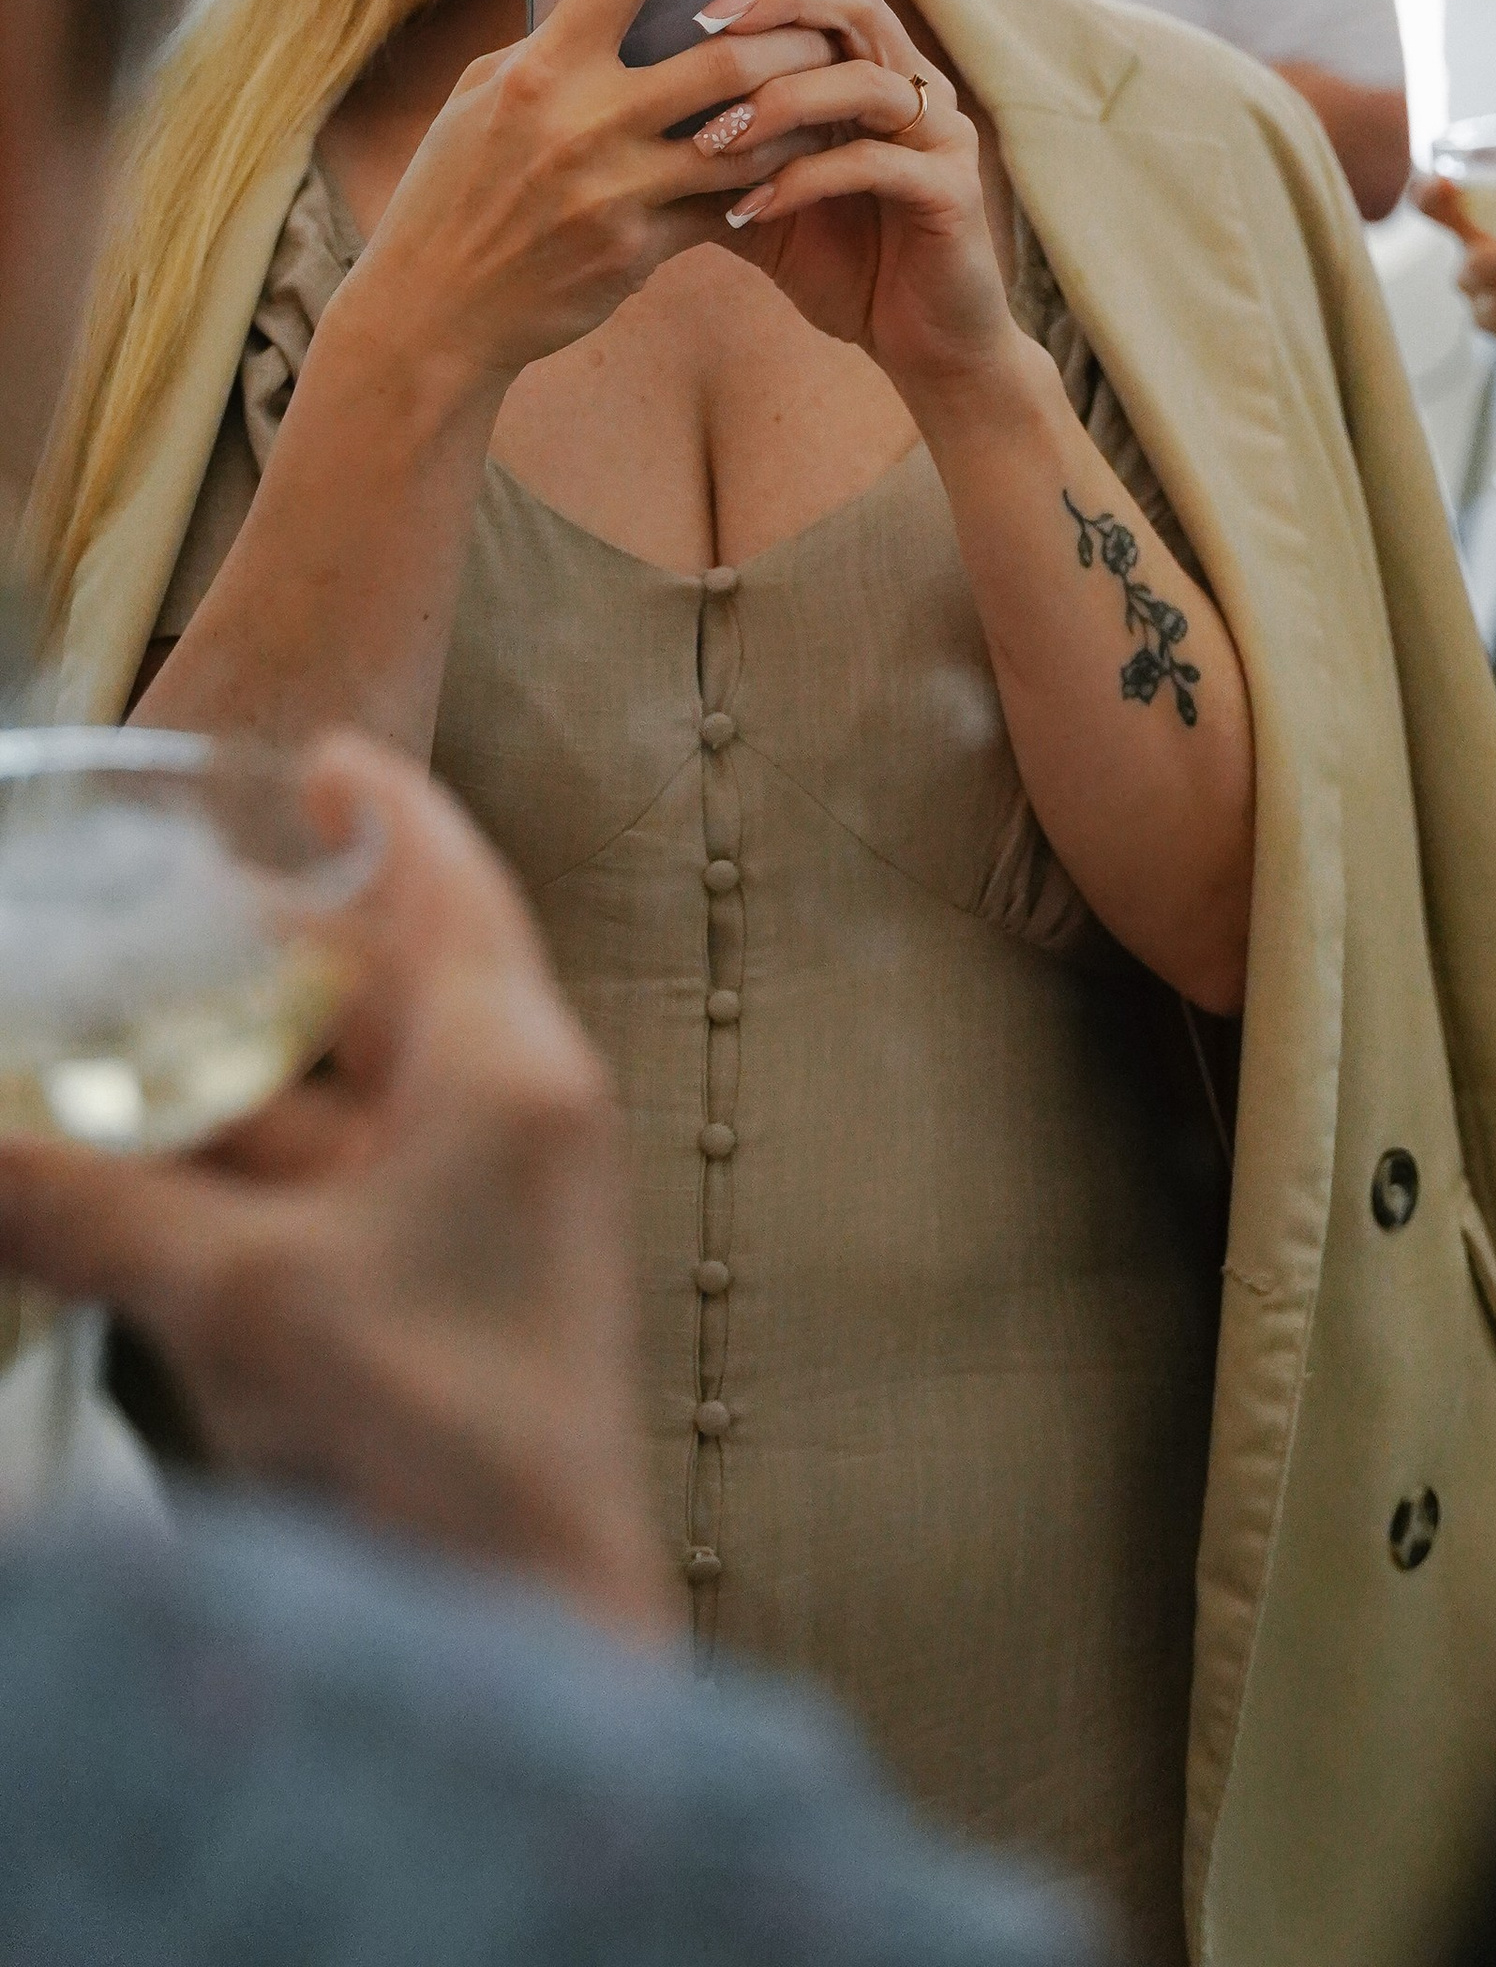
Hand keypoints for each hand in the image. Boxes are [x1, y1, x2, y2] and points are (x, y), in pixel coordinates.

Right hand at [0, 740, 669, 1640]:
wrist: (525, 1626)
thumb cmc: (429, 1432)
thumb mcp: (230, 1299)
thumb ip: (82, 1205)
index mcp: (509, 1066)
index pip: (447, 878)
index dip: (377, 807)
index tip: (307, 758)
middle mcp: (518, 1113)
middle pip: (396, 980)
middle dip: (279, 950)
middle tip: (168, 910)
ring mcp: (493, 1209)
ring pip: (355, 1096)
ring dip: (245, 1075)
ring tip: (123, 1039)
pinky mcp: (450, 1296)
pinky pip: (342, 1191)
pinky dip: (250, 1174)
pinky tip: (148, 1181)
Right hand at [352, 0, 836, 394]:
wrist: (433, 313)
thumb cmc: (455, 191)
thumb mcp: (484, 100)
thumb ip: (552, 51)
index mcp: (539, 69)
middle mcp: (580, 123)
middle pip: (725, 55)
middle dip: (793, 32)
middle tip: (828, 11)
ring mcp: (615, 191)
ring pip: (750, 135)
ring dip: (801, 105)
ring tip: (832, 82)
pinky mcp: (641, 250)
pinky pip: (732, 203)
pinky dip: (769, 177)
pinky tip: (797, 159)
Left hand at [687, 0, 1019, 402]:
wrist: (921, 341)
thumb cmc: (834, 255)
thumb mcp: (755, 187)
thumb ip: (706, 138)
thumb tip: (610, 102)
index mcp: (861, 67)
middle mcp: (906, 80)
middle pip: (848, 4)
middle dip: (773, 2)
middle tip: (699, 21)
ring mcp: (934, 130)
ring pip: (861, 77)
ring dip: (776, 103)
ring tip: (708, 138)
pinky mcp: (947, 189)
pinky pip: (873, 163)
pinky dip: (802, 181)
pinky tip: (747, 209)